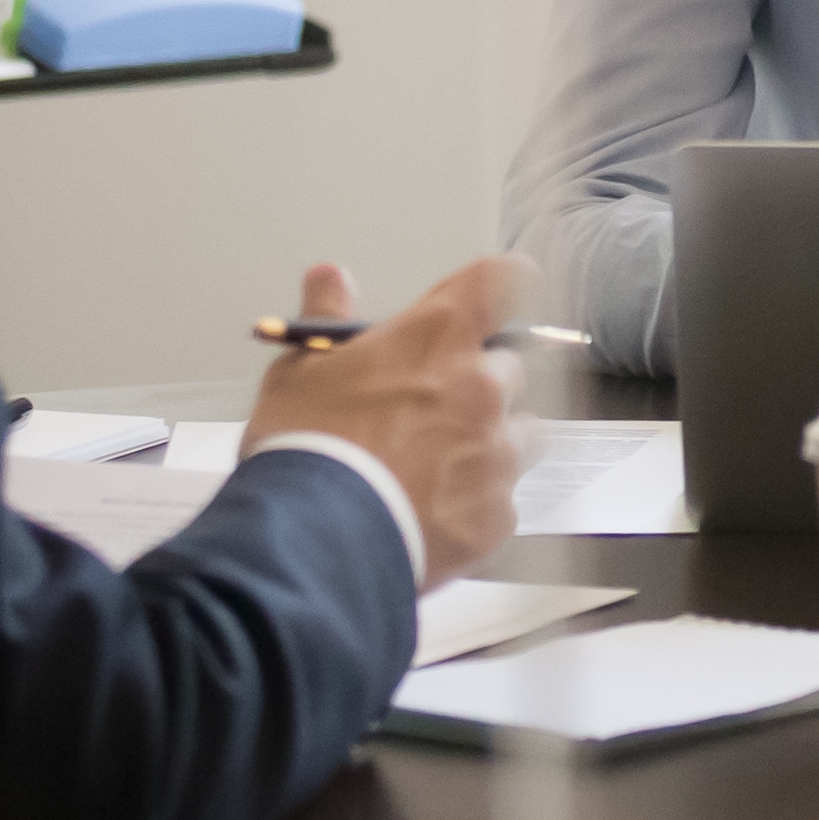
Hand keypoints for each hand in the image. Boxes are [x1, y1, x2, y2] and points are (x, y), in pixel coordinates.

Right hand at [242, 254, 532, 588]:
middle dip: (479, 385)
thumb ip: (324, 319)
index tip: (489, 301)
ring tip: (435, 471)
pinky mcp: (498, 515)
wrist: (312, 542)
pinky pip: (503, 501)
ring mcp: (498, 453)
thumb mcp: (297, 373)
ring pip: (521, 436)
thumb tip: (329, 277)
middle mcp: (483, 387)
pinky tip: (431, 516)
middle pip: (510, 368)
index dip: (501, 286)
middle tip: (429, 413)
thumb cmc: (303, 450)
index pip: (503, 280)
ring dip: (490, 444)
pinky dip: (476, 505)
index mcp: (438, 338)